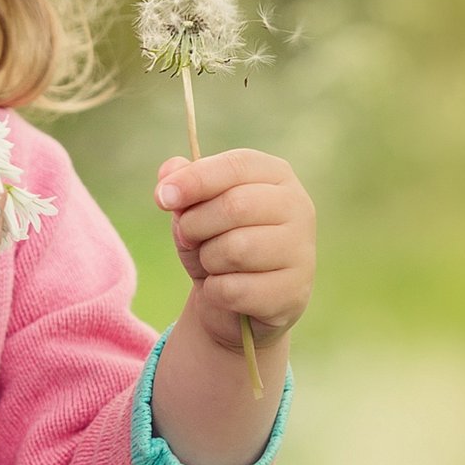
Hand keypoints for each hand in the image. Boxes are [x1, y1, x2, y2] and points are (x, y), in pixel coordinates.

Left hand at [156, 149, 314, 355]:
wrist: (236, 300)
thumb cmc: (216, 241)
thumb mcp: (193, 209)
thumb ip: (181, 184)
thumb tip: (169, 169)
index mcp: (275, 175)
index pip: (237, 165)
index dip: (194, 180)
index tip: (162, 198)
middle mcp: (298, 207)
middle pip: (235, 206)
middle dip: (195, 225)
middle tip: (188, 238)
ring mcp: (302, 250)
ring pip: (236, 250)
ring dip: (207, 260)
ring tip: (214, 263)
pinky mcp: (294, 291)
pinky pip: (235, 290)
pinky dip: (215, 291)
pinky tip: (227, 288)